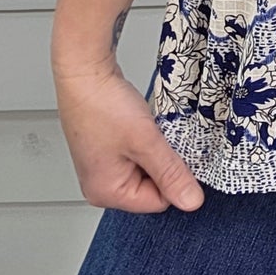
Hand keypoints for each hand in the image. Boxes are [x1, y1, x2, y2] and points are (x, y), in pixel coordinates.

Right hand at [53, 57, 204, 213]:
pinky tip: (140, 123)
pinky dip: (146, 138)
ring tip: (145, 128)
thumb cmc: (102, 105)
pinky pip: (139, 152)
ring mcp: (104, 166)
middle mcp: (102, 185)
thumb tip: (192, 202)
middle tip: (156, 137)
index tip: (176, 152)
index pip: (159, 201)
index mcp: (107, 193)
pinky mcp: (108, 148)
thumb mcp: (145, 142)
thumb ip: (171, 173)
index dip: (173, 176)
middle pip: (153, 185)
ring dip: (155, 147)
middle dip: (162, 161)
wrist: (83, 72)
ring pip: (148, 166)